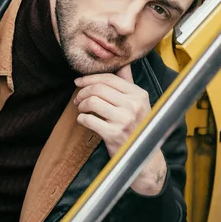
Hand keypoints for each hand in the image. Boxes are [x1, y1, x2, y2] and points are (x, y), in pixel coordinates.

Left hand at [73, 64, 166, 195]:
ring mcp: (124, 120)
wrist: (142, 156)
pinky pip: (88, 120)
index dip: (89, 78)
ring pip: (92, 102)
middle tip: (77, 99)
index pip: (109, 78)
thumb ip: (128, 84)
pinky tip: (84, 121)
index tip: (78, 82)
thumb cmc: (137, 127)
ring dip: (81, 105)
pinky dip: (82, 119)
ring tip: (82, 110)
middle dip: (82, 92)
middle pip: (98, 89)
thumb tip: (122, 64)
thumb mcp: (138, 103)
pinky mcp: (114, 134)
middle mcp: (133, 105)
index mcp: (139, 94)